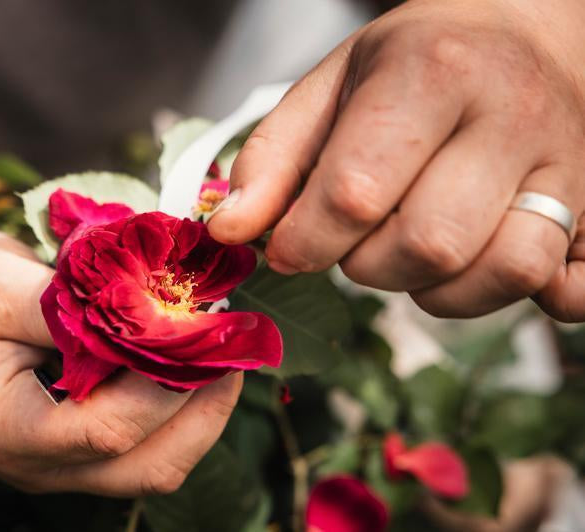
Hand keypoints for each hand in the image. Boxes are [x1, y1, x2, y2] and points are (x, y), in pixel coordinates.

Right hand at [0, 229, 241, 495]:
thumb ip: (61, 307)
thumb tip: (143, 313)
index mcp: (7, 431)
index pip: (109, 429)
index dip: (166, 381)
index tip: (202, 322)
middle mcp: (37, 465)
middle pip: (148, 464)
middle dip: (204, 405)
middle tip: (233, 339)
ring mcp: (57, 464)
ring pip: (155, 464)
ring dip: (200, 411)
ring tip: (221, 348)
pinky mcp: (72, 447)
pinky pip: (142, 446)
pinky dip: (177, 409)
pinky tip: (189, 360)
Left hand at [208, 0, 584, 319]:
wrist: (524, 31)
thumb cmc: (417, 61)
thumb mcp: (330, 87)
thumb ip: (273, 159)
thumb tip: (229, 231)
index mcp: (432, 73)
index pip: (357, 192)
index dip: (306, 240)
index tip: (288, 246)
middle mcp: (509, 117)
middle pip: (428, 242)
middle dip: (368, 265)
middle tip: (356, 239)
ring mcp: (565, 163)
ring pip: (502, 270)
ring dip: (434, 289)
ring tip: (409, 250)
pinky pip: (567, 283)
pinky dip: (522, 298)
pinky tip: (481, 270)